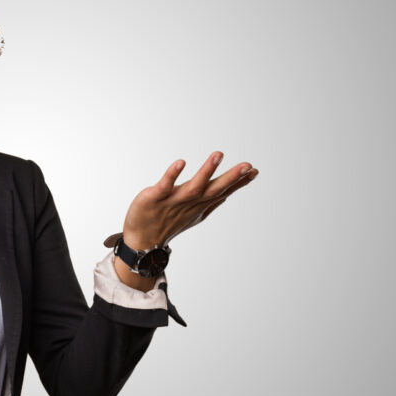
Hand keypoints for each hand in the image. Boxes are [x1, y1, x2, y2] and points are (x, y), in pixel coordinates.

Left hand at [121, 151, 258, 249]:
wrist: (141, 241)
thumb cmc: (167, 224)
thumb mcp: (192, 214)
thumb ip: (209, 204)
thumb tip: (226, 195)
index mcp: (199, 204)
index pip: (222, 191)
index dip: (238, 182)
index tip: (254, 170)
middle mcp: (190, 202)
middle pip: (213, 189)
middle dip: (231, 178)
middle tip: (247, 165)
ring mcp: (173, 201)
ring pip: (194, 186)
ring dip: (206, 171)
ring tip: (218, 154)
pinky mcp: (155, 198)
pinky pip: (165, 185)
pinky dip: (172, 175)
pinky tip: (181, 162)